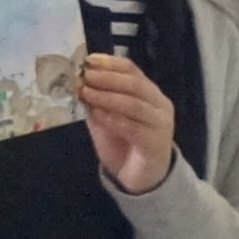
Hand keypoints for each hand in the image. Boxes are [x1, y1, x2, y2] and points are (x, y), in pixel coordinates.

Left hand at [78, 52, 179, 195]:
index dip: (110, 62)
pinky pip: (135, 128)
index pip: (132, 70)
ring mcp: (161, 125)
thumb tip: (77, 82)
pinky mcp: (156, 144)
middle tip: (85, 76)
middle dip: (108, 78)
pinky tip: (98, 114)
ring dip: (108, 97)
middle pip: (135, 84)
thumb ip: (95, 100)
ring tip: (87, 93)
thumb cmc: (124, 144)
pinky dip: (115, 119)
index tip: (88, 60)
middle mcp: (159, 105)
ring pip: (134, 104)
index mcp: (148, 93)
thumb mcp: (104, 117)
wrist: (141, 178)